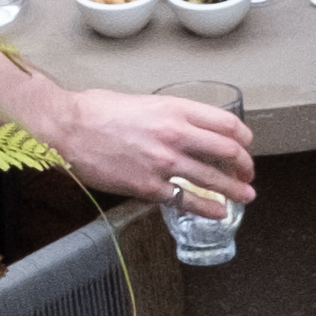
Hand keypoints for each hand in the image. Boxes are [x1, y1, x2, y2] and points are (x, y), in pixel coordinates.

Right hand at [37, 86, 258, 209]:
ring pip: (213, 180)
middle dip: (244, 166)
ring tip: (245, 196)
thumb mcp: (142, 102)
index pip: (226, 124)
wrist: (67, 128)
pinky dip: (207, 209)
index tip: (246, 146)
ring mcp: (163, 162)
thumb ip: (169, 115)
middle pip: (228, 152)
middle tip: (247, 174)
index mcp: (175, 109)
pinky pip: (187, 200)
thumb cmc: (97, 111)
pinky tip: (218, 213)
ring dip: (235, 190)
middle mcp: (175, 134)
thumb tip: (186, 128)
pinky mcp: (148, 186)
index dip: (244, 138)